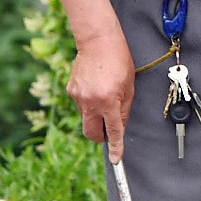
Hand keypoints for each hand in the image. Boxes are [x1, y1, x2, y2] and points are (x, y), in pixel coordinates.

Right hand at [66, 32, 134, 163]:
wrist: (98, 40)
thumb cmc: (118, 59)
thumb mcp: (129, 84)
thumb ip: (125, 108)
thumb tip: (120, 125)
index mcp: (108, 101)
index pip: (114, 130)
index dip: (116, 147)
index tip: (117, 159)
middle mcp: (91, 102)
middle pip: (92, 133)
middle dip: (101, 136)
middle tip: (109, 129)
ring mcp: (78, 96)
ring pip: (87, 117)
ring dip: (96, 114)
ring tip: (105, 92)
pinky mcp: (71, 90)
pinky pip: (81, 104)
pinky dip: (89, 101)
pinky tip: (95, 85)